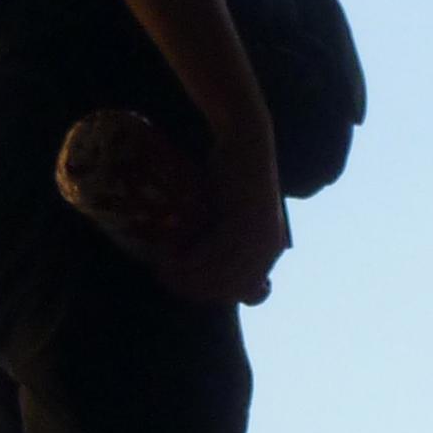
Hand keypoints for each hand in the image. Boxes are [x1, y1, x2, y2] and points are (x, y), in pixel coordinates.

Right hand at [150, 134, 286, 305]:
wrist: (245, 138)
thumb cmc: (234, 176)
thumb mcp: (233, 216)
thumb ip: (225, 243)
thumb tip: (203, 274)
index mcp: (272, 250)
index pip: (250, 295)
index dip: (217, 295)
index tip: (189, 287)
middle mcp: (270, 248)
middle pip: (230, 289)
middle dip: (194, 289)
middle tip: (164, 278)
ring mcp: (259, 236)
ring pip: (218, 275)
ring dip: (186, 276)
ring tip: (160, 268)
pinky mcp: (244, 221)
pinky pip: (212, 252)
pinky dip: (187, 257)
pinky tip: (168, 252)